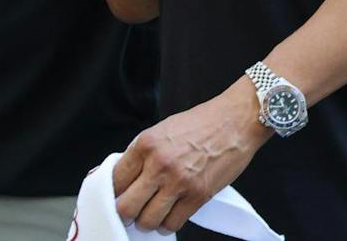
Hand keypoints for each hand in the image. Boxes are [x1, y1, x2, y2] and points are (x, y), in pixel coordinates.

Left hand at [112, 78, 270, 233]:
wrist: (235, 121)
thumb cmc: (200, 124)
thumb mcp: (162, 130)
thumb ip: (140, 154)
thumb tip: (118, 176)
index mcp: (146, 144)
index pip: (115, 180)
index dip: (111, 193)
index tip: (115, 197)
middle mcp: (159, 164)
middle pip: (126, 207)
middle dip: (125, 213)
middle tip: (130, 211)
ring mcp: (179, 182)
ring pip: (147, 220)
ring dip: (147, 221)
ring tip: (151, 214)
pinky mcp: (198, 196)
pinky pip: (173, 224)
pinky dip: (168, 225)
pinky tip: (169, 216)